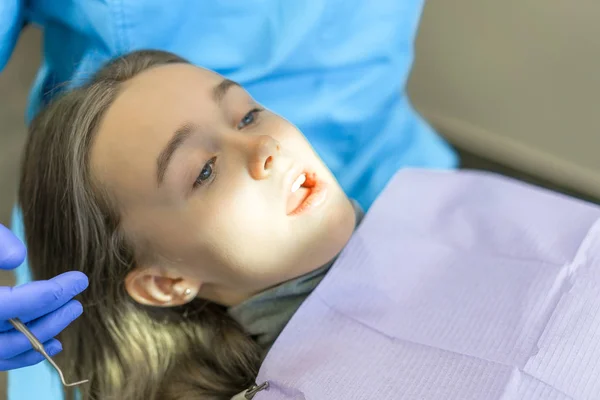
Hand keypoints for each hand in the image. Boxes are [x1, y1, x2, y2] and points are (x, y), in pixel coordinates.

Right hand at [0, 224, 88, 370]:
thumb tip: (18, 260)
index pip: (6, 306)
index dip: (46, 295)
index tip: (79, 279)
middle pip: (8, 335)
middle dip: (49, 319)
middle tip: (77, 301)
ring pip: (3, 352)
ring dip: (41, 338)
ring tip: (70, 315)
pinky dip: (22, 356)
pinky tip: (52, 344)